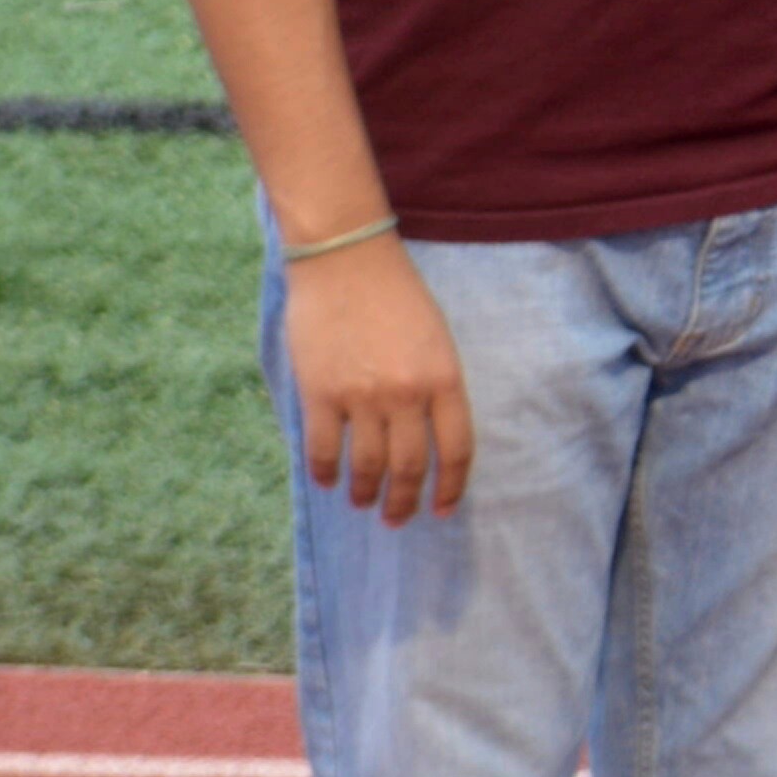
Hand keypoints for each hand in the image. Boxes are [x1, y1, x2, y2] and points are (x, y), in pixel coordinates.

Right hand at [286, 239, 472, 522]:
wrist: (345, 257)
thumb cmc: (396, 294)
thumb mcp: (436, 339)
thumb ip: (435, 388)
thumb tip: (426, 439)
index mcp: (445, 378)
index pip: (456, 451)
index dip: (450, 488)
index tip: (443, 510)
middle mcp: (407, 394)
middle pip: (410, 468)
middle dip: (404, 502)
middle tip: (397, 519)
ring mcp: (362, 396)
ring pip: (367, 467)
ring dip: (366, 493)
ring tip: (363, 502)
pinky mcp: (320, 393)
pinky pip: (324, 451)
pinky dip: (326, 474)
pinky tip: (328, 481)